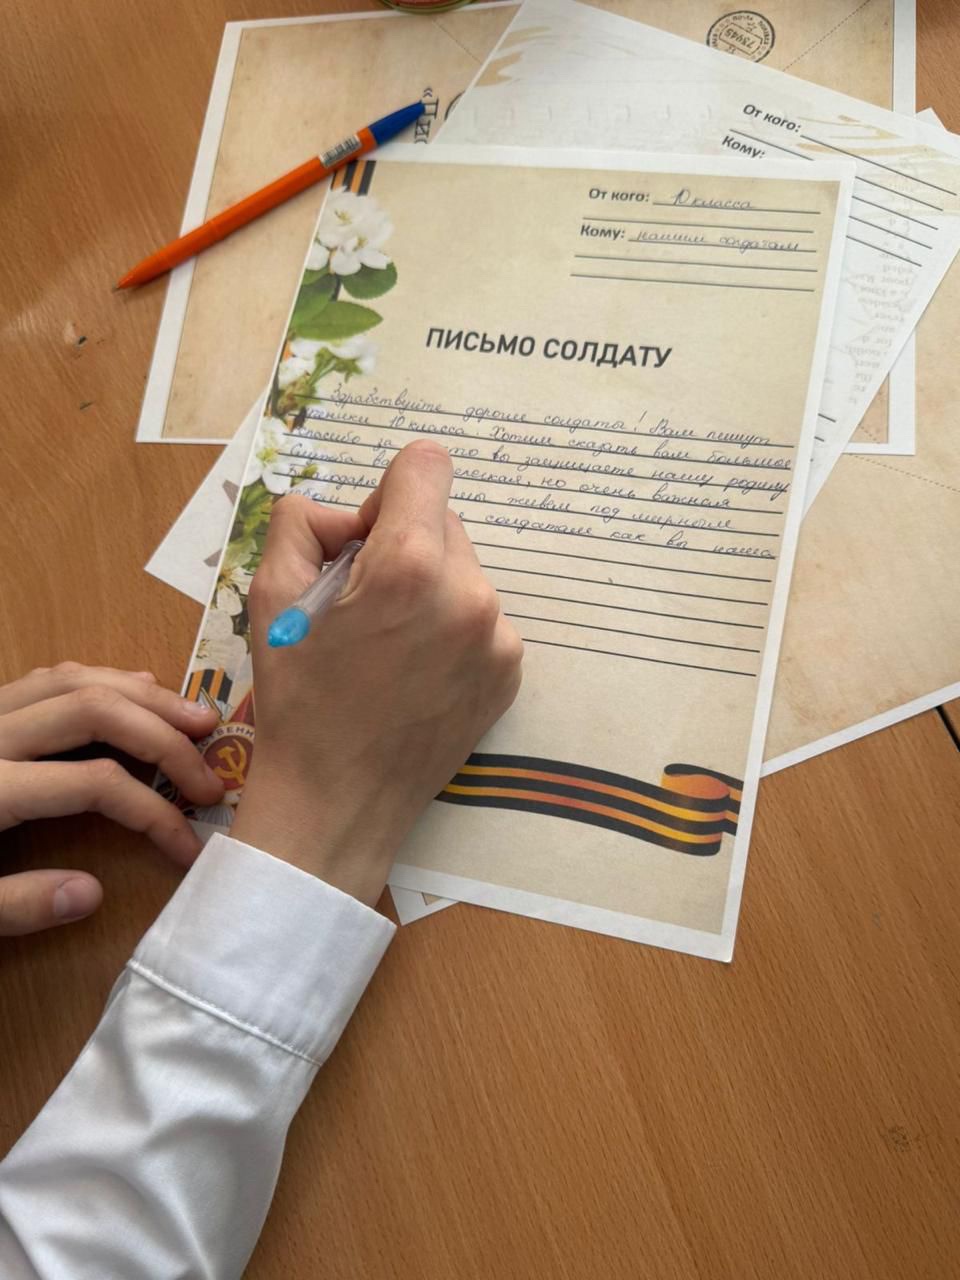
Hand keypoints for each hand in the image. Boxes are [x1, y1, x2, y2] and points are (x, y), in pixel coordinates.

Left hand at [0, 664, 223, 935]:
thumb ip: (11, 905)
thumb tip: (93, 892)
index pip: (96, 785)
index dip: (155, 814)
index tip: (190, 849)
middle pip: (96, 711)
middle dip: (165, 738)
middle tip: (212, 774)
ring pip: (76, 679)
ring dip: (143, 696)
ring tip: (197, 718)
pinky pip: (48, 677)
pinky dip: (101, 680)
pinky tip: (133, 690)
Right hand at [232, 440, 522, 905]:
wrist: (338, 803)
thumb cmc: (298, 702)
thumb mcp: (269, 597)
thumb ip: (302, 523)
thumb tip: (346, 515)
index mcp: (409, 566)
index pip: (426, 464)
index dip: (385, 492)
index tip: (362, 541)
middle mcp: (469, 593)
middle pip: (444, 520)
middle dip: (402, 543)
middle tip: (361, 604)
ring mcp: (498, 637)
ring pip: (463, 570)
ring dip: (428, 586)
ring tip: (386, 646)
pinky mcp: (510, 672)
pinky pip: (481, 617)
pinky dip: (450, 627)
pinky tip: (413, 672)